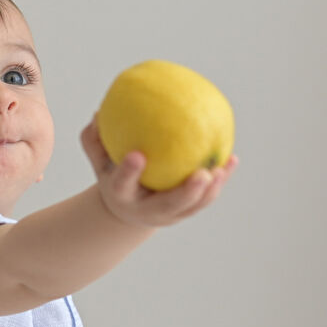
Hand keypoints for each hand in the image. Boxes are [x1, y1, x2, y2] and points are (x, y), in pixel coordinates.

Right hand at [80, 114, 238, 228]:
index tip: (137, 154)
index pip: (123, 185)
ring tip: (222, 169)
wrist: (128, 209)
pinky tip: (232, 159)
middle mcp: (147, 210)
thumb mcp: (99, 161)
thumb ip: (95, 140)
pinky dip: (220, 180)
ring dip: (209, 191)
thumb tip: (99, 112)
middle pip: (168, 206)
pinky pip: (206, 197)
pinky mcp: (186, 212)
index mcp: (123, 196)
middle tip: (202, 174)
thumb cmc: (114, 174)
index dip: (129, 172)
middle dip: (186, 193)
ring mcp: (169, 214)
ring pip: (192, 206)